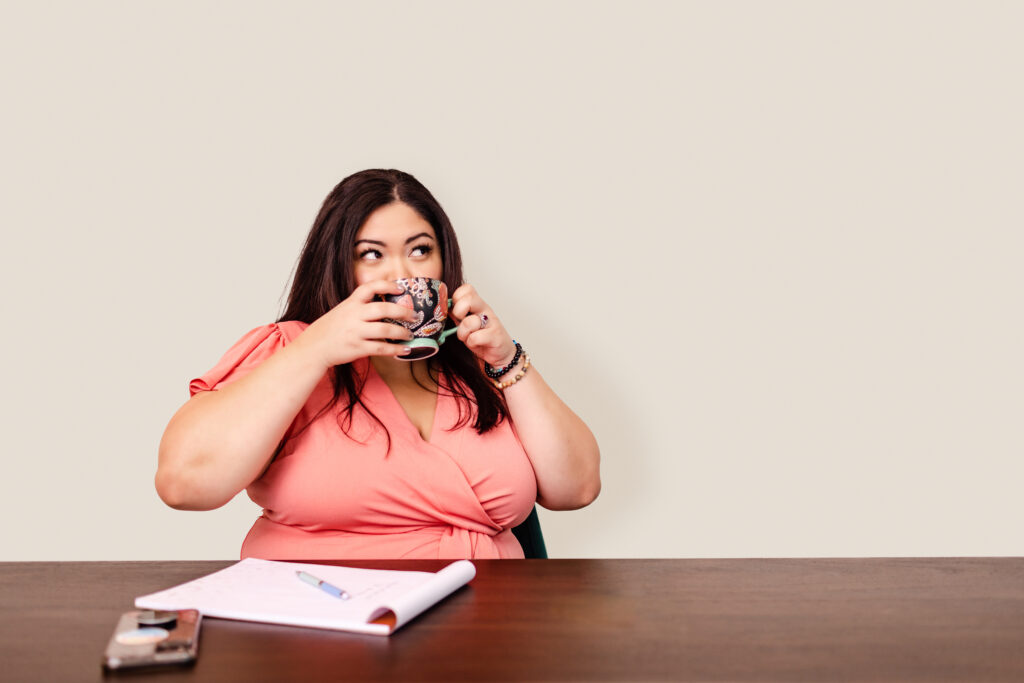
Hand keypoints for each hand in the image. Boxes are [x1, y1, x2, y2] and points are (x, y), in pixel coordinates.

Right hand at [300, 280, 417, 367]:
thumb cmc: (331, 329)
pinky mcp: (357, 348)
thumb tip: (386, 307)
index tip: (400, 288)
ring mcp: (356, 332)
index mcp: (351, 303)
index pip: (369, 288)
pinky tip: (405, 350)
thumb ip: (360, 307)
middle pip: (383, 309)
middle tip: (414, 315)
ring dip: (402, 333)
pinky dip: (395, 349)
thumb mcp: (342, 311)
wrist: (314, 347)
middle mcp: (354, 315)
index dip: (386, 285)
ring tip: (410, 334)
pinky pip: (381, 348)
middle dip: (403, 312)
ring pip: (385, 330)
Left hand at [449, 284, 516, 366]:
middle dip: (458, 312)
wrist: (500, 354)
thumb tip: (441, 308)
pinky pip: (475, 337)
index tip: (455, 312)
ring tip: (468, 337)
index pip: (466, 289)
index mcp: (477, 304)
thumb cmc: (481, 338)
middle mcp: (485, 310)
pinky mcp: (495, 336)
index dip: (457, 298)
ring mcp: (492, 322)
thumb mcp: (466, 323)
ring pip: (469, 321)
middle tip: (460, 322)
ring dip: (463, 333)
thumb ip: (456, 315)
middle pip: (468, 299)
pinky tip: (477, 344)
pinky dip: (472, 343)